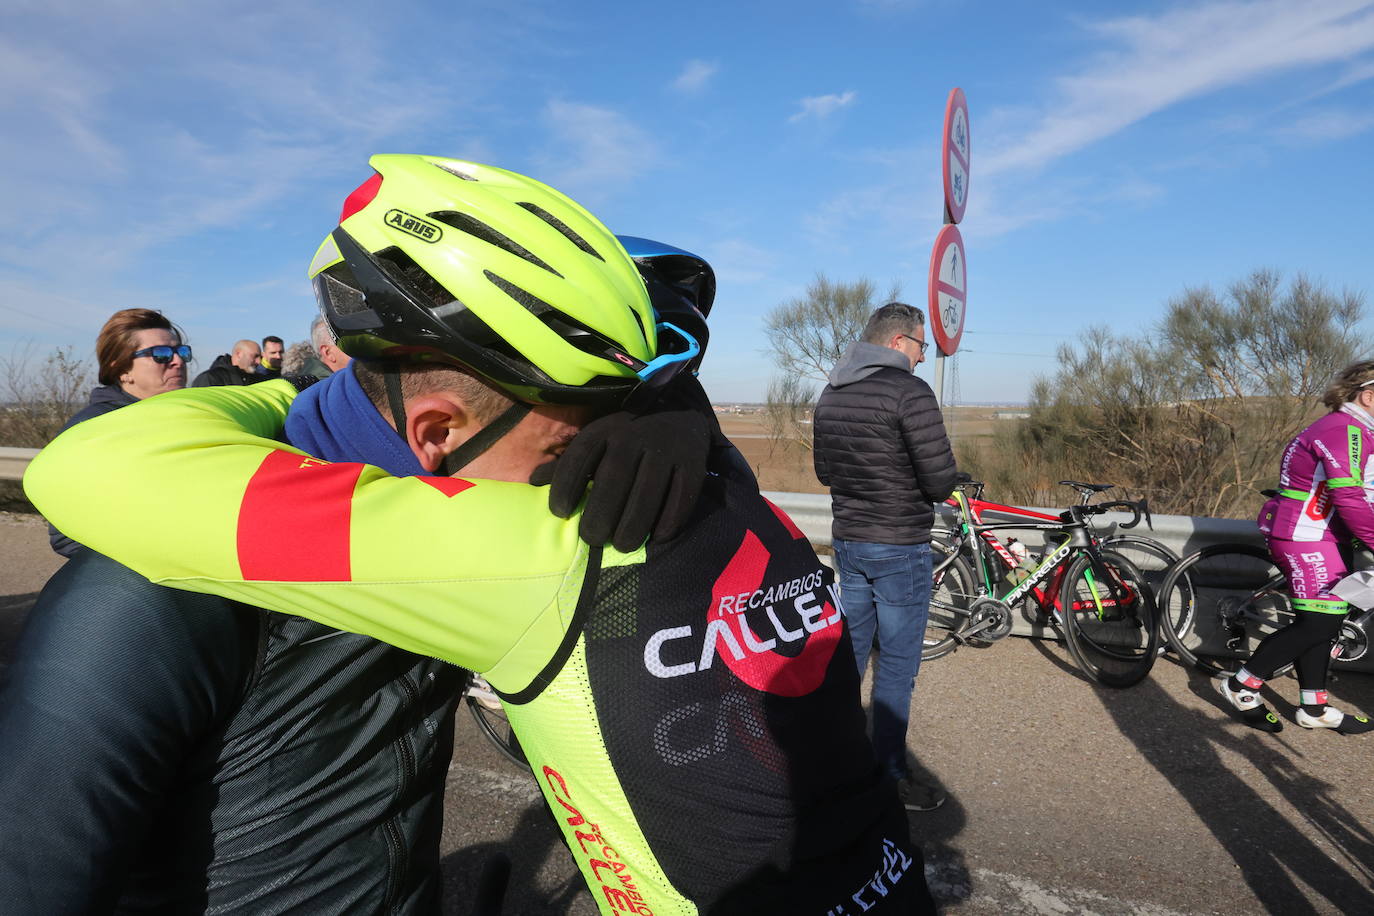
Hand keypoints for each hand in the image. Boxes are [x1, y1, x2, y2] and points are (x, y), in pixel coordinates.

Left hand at [544, 379, 712, 551]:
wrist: (679, 417)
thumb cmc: (627, 441)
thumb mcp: (597, 443)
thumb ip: (568, 464)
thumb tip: (532, 482)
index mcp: (606, 429)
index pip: (580, 455)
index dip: (565, 484)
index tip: (558, 513)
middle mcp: (635, 435)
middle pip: (614, 477)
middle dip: (601, 513)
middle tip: (593, 539)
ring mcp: (666, 448)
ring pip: (648, 490)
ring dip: (634, 523)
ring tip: (623, 544)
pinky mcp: (693, 463)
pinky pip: (682, 496)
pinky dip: (670, 519)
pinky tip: (658, 536)